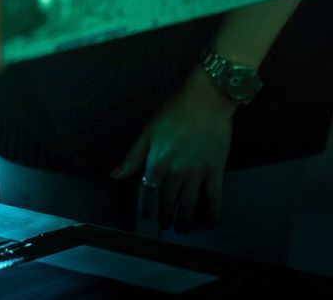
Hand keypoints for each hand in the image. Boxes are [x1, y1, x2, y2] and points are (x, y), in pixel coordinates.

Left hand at [111, 72, 235, 233]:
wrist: (205, 102)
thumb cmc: (174, 112)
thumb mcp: (148, 131)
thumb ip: (133, 156)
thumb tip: (116, 175)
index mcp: (157, 163)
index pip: (148, 191)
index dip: (146, 206)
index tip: (145, 217)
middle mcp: (176, 173)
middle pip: (169, 200)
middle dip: (165, 216)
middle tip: (165, 227)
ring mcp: (197, 174)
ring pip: (189, 203)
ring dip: (184, 219)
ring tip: (182, 230)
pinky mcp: (215, 171)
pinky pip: (214, 197)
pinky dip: (212, 212)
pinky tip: (210, 223)